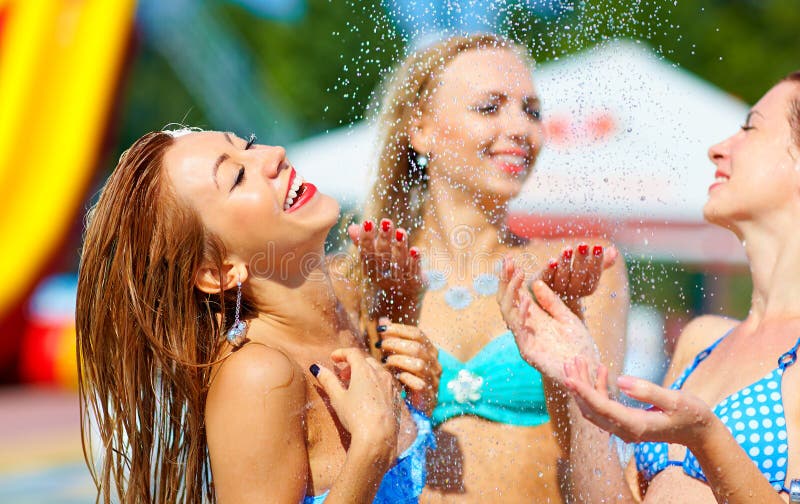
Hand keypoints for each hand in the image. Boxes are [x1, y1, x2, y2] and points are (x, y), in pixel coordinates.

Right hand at [311, 348, 400, 450]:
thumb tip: (317, 368)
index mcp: (364, 371)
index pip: (353, 353)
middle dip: (353, 364)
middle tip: (342, 375)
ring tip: (355, 386)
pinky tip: (369, 397)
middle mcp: (380, 374)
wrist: (378, 437)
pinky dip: (375, 383)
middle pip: (366, 361)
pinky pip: (386, 384)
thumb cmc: (356, 416)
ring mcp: (391, 386)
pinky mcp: (396, 398)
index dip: (341, 353)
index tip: (333, 358)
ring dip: (365, 373)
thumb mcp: (338, 398)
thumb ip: (328, 381)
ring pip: (377, 371)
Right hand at [348, 218, 423, 323]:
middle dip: (385, 239)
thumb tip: (351, 228)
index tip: (368, 222)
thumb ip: (363, 243)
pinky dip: (415, 262)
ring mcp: (400, 282)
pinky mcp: (415, 284)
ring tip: (401, 231)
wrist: (403, 300)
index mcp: (371, 271)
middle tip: (386, 221)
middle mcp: (384, 278)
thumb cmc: (385, 271)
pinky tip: (416, 250)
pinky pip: (415, 272)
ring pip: (399, 263)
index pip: (366, 254)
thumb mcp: (373, 259)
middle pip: (384, 257)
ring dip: (400, 247)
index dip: (366, 239)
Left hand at [374, 317, 440, 415]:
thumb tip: (382, 321)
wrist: (417, 406)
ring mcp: (434, 378)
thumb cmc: (406, 377)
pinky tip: (395, 377)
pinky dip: (405, 378)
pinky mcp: (430, 394)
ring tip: (385, 362)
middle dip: (396, 344)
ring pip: (418, 364)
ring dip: (398, 361)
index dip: (399, 329)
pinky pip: (418, 384)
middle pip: (417, 347)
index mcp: (429, 350)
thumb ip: (392, 339)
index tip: (381, 329)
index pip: (417, 333)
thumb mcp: (398, 356)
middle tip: (380, 345)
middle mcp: (435, 362)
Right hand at [497, 257, 599, 382]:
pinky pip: (519, 330)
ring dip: (511, 292)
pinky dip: (521, 313)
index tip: (511, 258)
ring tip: (518, 275)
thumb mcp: (567, 317)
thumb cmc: (580, 347)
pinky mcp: (528, 351)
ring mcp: (525, 339)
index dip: (511, 277)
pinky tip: (526, 299)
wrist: (589, 371)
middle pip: (507, 301)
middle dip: (506, 281)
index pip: (516, 294)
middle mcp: (526, 328)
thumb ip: (552, 301)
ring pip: (508, 313)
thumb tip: (535, 283)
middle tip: (508, 262)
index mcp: (534, 319)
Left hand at [537, 244, 617, 317]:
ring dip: (565, 265)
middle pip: (577, 279)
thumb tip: (615, 250)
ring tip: (567, 249)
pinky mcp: (539, 288)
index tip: (598, 247)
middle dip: (580, 261)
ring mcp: (555, 292)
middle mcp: (571, 293)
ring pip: (561, 280)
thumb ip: (600, 262)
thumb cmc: (569, 279)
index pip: (593, 278)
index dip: (596, 263)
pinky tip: (552, 261)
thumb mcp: (586, 271)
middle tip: (583, 245)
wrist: (543, 296)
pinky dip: (549, 271)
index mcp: (584, 289)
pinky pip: (545, 280)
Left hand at [564, 355, 713, 446]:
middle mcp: (625, 430)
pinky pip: (604, 406)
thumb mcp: (675, 400)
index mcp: (635, 425)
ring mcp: (623, 428)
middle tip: (570, 361)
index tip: (567, 377)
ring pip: (594, 407)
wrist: (700, 433)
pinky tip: (600, 370)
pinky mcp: (625, 422)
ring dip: (584, 385)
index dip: (583, 392)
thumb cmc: (692, 415)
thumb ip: (648, 390)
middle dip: (578, 385)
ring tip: (578, 361)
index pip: (601, 408)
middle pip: (591, 408)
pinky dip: (597, 388)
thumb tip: (620, 381)